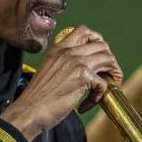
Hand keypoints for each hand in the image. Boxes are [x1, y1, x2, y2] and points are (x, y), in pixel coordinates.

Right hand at [0, 25, 118, 140]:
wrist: (29, 111)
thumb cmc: (38, 97)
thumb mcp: (50, 70)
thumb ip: (65, 64)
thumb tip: (88, 69)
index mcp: (58, 49)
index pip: (84, 31)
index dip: (98, 42)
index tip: (100, 57)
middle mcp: (68, 52)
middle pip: (102, 45)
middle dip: (110, 61)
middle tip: (108, 76)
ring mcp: (76, 62)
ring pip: (108, 59)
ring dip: (112, 75)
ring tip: (104, 89)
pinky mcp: (82, 77)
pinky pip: (104, 84)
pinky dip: (99, 97)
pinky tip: (86, 105)